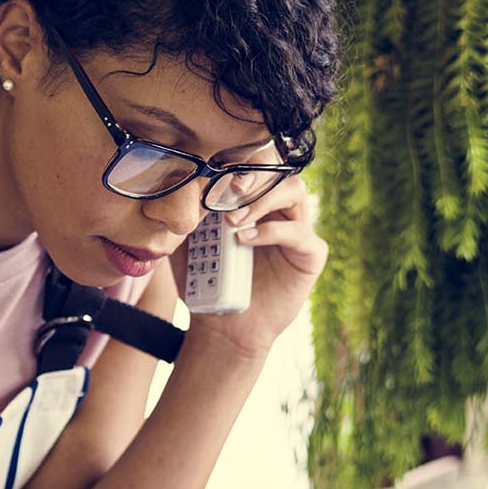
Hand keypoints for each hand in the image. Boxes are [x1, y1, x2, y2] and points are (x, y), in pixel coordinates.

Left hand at [169, 175, 326, 357]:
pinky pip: (300, 233)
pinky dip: (271, 232)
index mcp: (252, 200)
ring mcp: (297, 229)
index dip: (237, 162)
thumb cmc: (205, 283)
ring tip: (233, 221)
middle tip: (227, 192)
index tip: (212, 172)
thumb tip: (176, 187)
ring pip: (294, 192)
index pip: (253, 165)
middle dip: (252, 176)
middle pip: (278, 170)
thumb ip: (184, 217)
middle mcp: (278, 209)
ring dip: (262, 199)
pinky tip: (244, 240)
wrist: (222, 326)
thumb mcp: (186, 246)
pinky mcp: (311, 254)